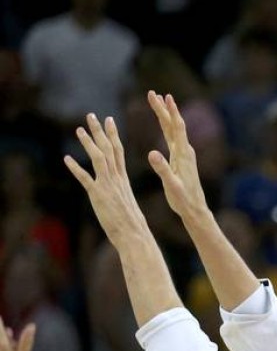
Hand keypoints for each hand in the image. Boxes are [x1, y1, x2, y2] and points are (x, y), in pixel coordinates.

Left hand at [63, 114, 151, 245]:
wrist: (135, 234)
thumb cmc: (132, 224)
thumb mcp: (126, 203)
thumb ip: (119, 193)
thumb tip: (115, 193)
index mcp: (123, 179)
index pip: (118, 151)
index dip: (113, 135)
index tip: (109, 121)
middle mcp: (116, 178)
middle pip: (108, 149)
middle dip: (100, 131)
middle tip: (92, 116)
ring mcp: (108, 185)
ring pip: (99, 158)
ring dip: (89, 143)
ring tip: (79, 129)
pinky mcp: (98, 195)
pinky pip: (85, 178)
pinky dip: (75, 168)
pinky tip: (66, 158)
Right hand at [146, 91, 209, 220]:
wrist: (195, 209)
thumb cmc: (183, 199)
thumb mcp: (171, 185)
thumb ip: (163, 169)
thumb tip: (152, 153)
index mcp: (182, 154)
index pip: (176, 128)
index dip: (170, 112)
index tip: (164, 97)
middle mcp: (185, 151)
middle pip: (173, 125)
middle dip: (163, 108)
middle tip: (152, 93)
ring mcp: (184, 154)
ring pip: (173, 130)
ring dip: (166, 115)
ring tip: (158, 101)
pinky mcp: (181, 159)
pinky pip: (173, 138)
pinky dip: (167, 127)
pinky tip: (165, 124)